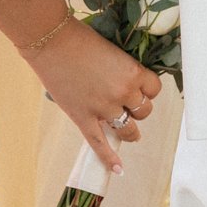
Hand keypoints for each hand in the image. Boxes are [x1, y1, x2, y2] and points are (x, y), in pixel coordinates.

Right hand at [31, 20, 161, 161]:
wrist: (51, 40)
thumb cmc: (80, 37)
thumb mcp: (112, 49)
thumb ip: (122, 69)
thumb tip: (126, 81)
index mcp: (133, 73)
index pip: (155, 89)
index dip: (148, 89)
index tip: (141, 88)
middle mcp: (123, 93)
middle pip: (143, 111)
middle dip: (138, 108)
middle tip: (128, 104)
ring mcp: (104, 108)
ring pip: (128, 129)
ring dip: (129, 130)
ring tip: (128, 131)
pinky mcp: (84, 118)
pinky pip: (100, 144)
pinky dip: (109, 158)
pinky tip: (118, 169)